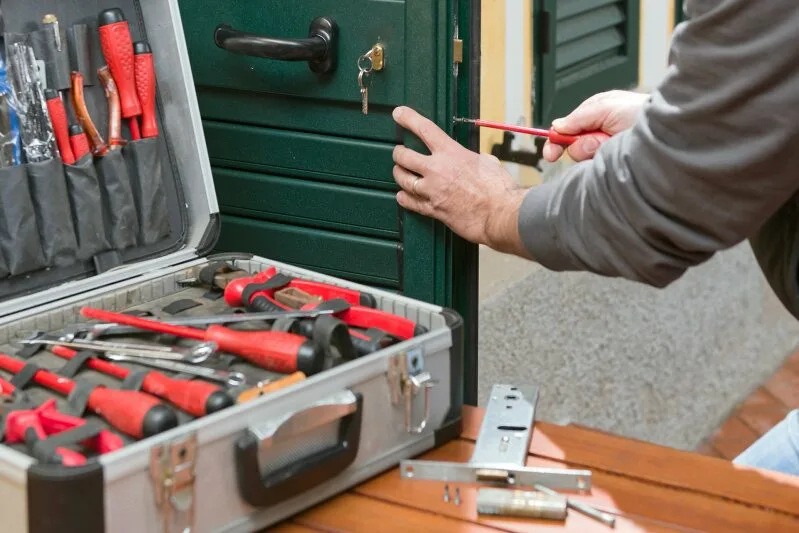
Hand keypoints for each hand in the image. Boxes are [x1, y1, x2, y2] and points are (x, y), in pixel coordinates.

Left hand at [391, 106, 529, 255]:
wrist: (499, 215)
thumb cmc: (499, 190)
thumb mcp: (488, 163)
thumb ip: (476, 159)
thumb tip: (479, 161)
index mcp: (452, 153)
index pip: (424, 129)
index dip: (408, 118)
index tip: (399, 114)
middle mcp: (437, 170)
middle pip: (404, 156)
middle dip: (399, 153)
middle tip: (399, 152)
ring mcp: (432, 190)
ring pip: (403, 179)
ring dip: (399, 174)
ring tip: (400, 172)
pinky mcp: (433, 209)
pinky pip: (410, 202)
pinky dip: (404, 197)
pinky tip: (403, 195)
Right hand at [543, 90, 648, 162]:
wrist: (669, 131)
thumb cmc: (643, 112)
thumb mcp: (607, 107)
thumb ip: (579, 117)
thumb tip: (557, 126)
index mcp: (593, 116)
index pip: (565, 131)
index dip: (555, 142)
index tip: (550, 154)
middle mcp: (598, 133)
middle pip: (573, 148)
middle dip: (584, 146)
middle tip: (599, 142)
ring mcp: (606, 150)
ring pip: (585, 159)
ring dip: (598, 151)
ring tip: (616, 143)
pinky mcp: (613, 164)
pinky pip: (597, 168)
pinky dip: (605, 161)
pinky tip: (618, 154)